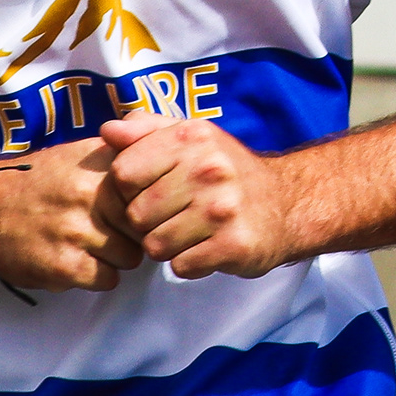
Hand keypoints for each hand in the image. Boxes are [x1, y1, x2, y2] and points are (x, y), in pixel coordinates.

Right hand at [0, 138, 144, 291]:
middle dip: (137, 233)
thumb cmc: (44, 180)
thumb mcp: (86, 150)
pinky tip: (79, 260)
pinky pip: (107, 279)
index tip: (144, 206)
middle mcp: (92, 193)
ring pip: (131, 256)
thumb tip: (178, 134)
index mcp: (104, 164)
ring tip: (94, 244)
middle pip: (148, 227)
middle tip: (115, 230)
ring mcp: (77, 230)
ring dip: (117, 256)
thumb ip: (133, 142)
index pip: (159, 189)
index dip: (155, 203)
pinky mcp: (63, 264)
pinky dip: (97, 276)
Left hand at [101, 111, 318, 280]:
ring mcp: (222, 209)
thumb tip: (108, 130)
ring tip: (190, 231)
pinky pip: (181, 266)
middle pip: (135, 214)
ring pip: (154, 245)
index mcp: (191, 138)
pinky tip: (207, 246)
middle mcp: (208, 169)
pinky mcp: (234, 245)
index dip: (130, 188)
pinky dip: (190, 262)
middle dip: (149, 221)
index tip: (152, 188)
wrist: (288, 204)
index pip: (123, 172)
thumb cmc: (226, 171)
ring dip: (168, 245)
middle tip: (175, 214)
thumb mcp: (191, 138)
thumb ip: (146, 129)